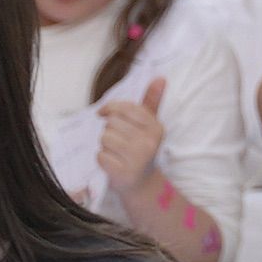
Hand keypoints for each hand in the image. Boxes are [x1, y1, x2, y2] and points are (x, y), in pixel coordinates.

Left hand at [93, 76, 167, 190]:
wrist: (142, 183)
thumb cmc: (142, 148)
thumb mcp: (149, 125)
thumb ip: (152, 101)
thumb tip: (160, 78)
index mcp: (155, 127)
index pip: (125, 108)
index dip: (110, 108)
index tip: (103, 113)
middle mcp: (148, 142)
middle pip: (112, 123)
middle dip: (110, 130)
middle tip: (119, 141)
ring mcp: (136, 158)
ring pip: (105, 138)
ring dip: (105, 145)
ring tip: (116, 152)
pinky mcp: (123, 172)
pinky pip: (100, 156)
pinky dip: (102, 159)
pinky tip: (113, 163)